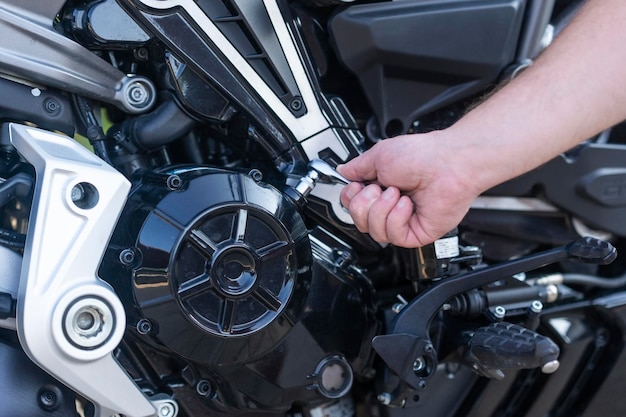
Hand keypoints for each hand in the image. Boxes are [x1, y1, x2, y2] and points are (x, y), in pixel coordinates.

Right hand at [338, 131, 478, 247]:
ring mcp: (403, 220)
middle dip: (364, 204)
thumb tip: (342, 171)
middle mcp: (390, 205)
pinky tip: (407, 204)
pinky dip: (396, 217)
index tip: (356, 186)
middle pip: (358, 221)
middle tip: (379, 188)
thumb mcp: (379, 155)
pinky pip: (393, 235)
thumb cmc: (423, 155)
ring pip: (373, 231)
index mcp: (381, 187)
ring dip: (381, 209)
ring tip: (396, 193)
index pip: (352, 205)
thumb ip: (357, 167)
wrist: (449, 163)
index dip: (350, 199)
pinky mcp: (416, 233)